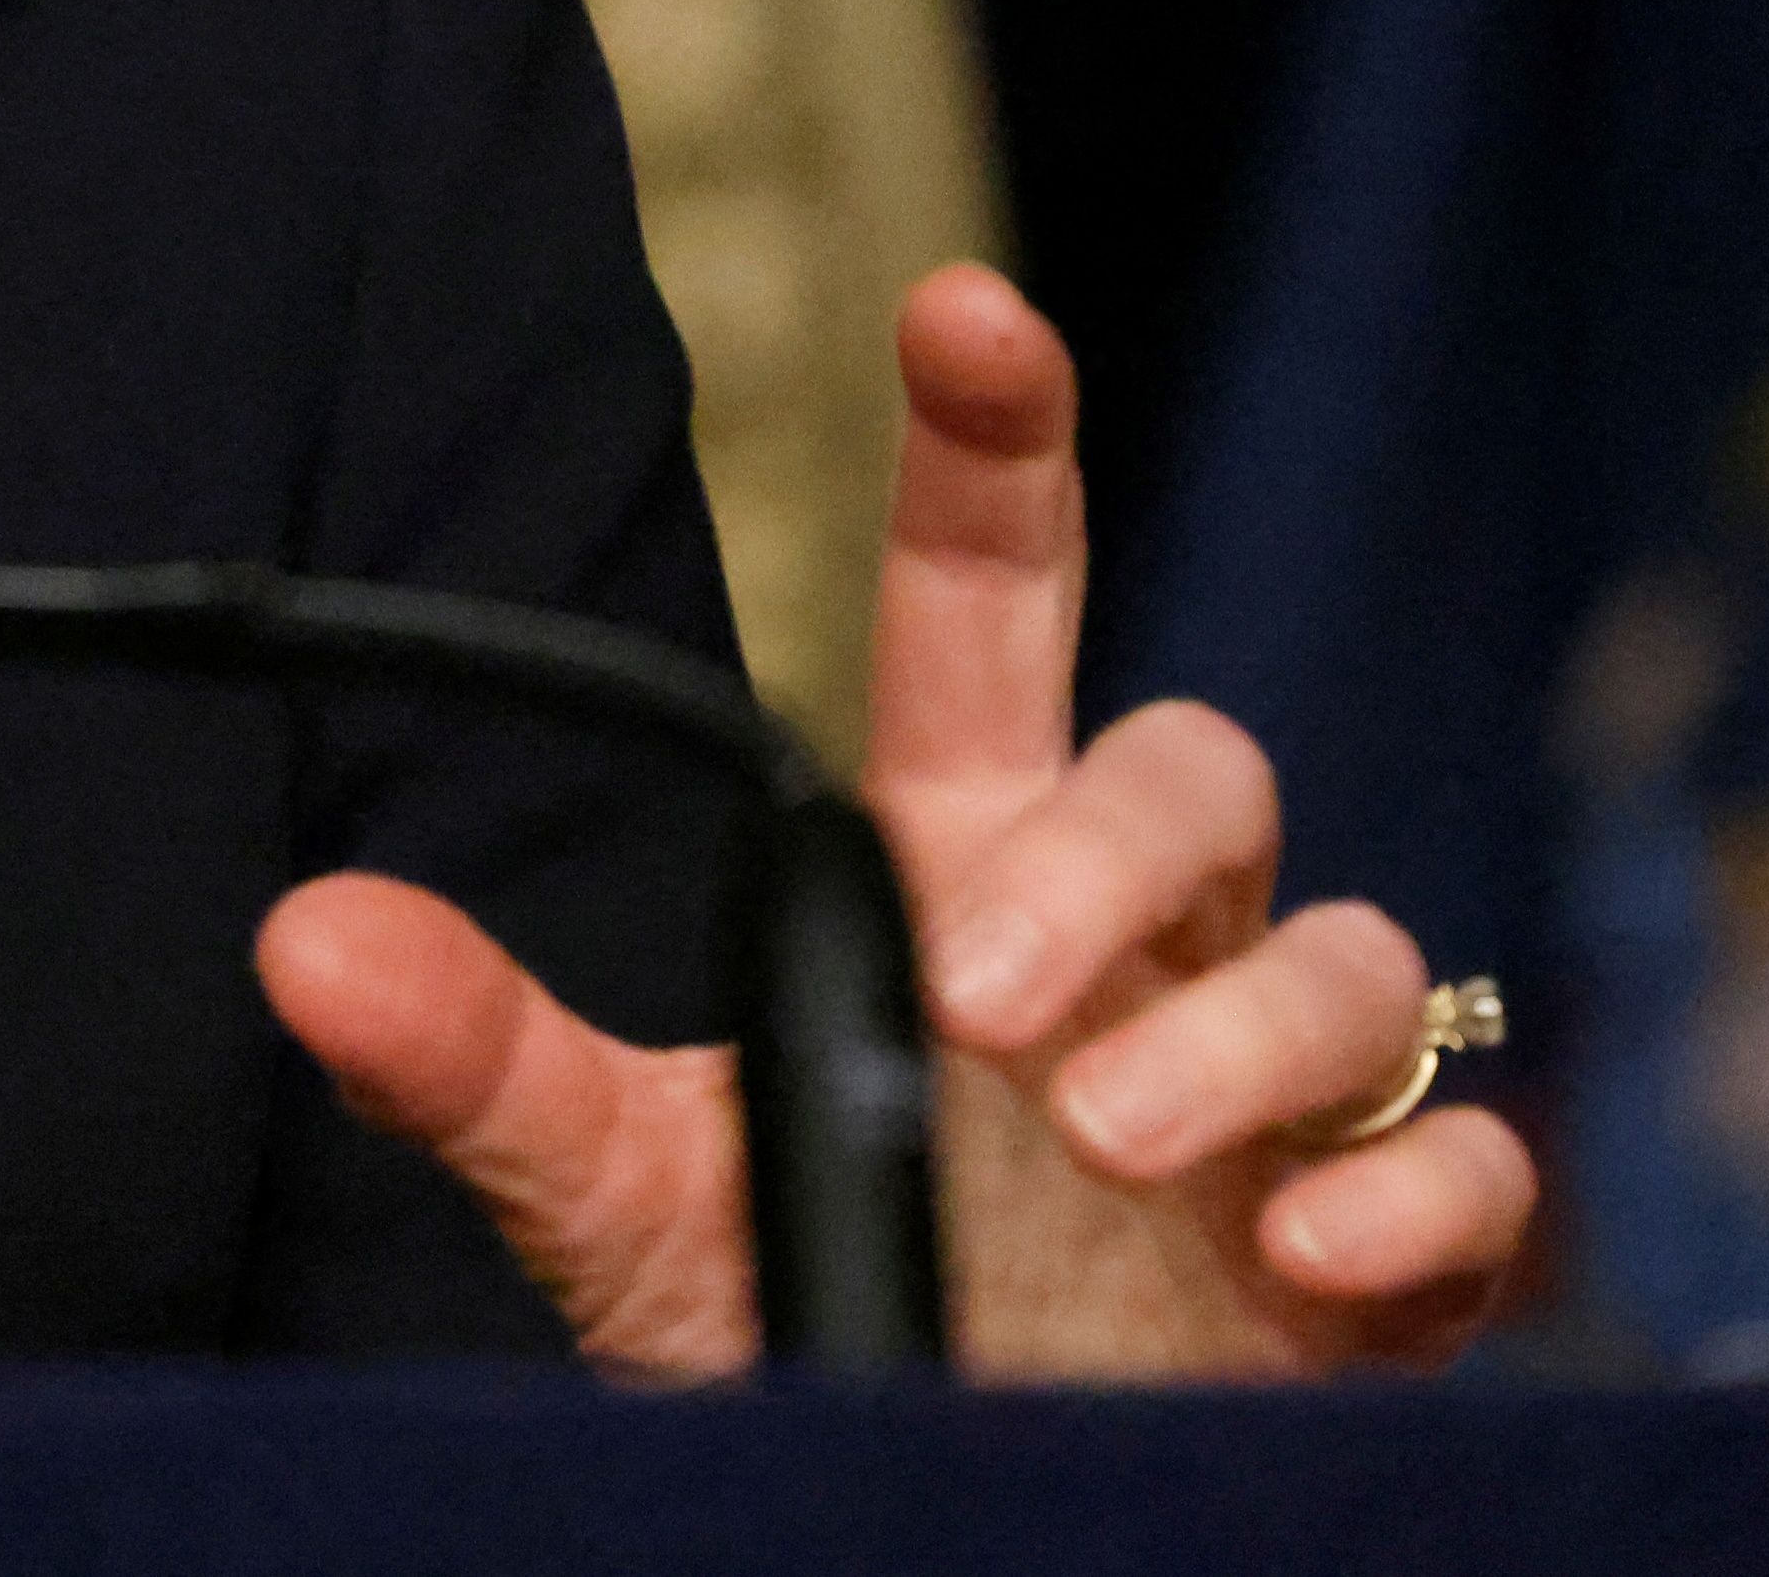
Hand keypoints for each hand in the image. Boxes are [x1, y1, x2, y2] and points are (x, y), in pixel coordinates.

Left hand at [250, 265, 1536, 1376]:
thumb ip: (483, 1068)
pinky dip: (1412, 1195)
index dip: (992, 450)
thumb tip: (303, 944)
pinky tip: (1303, 1256)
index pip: (988, 614)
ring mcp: (1269, 1099)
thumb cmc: (800, 1319)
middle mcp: (1133, 952)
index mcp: (956, 878)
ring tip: (1110, 1138)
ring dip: (1236, 1034)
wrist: (936, 1511)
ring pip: (1351, 953)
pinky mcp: (1379, 1258)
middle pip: (1190, 767)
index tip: (965, 311)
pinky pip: (1465, 1160)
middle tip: (983, 998)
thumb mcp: (624, 1201)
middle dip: (1105, 854)